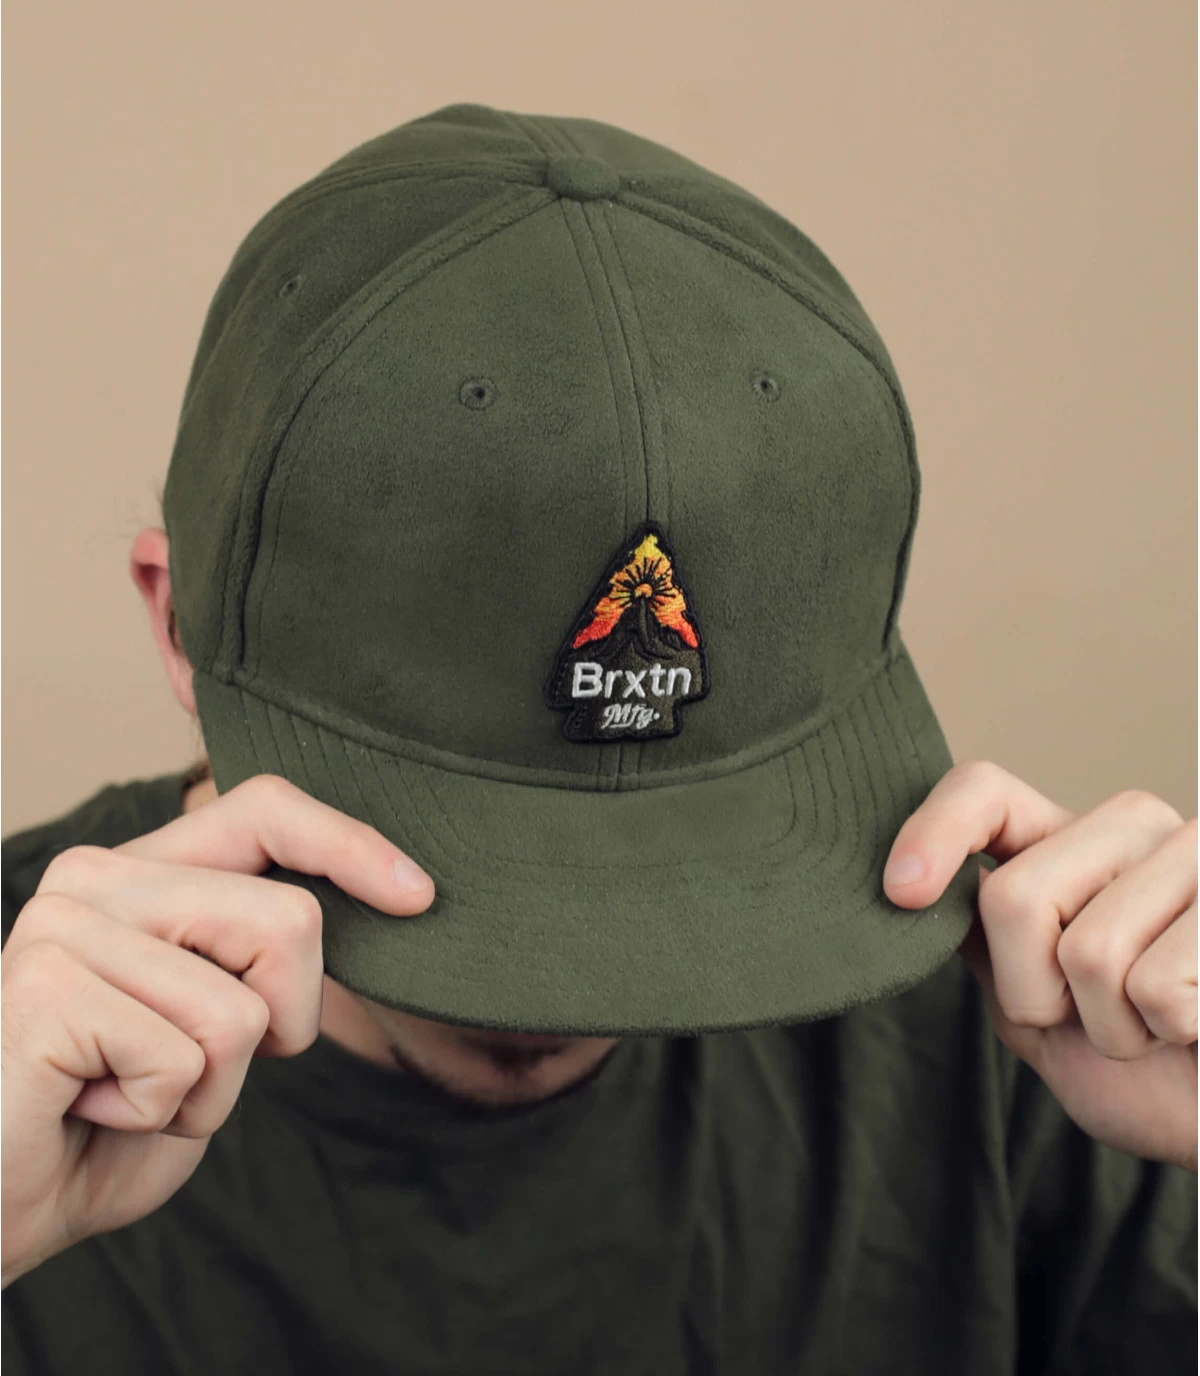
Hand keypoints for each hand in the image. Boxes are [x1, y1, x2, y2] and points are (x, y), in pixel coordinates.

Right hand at [1, 774, 433, 1286]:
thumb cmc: (107, 1121)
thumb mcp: (211, 1023)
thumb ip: (258, 957)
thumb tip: (381, 898)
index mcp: (139, 871)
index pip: (264, 810)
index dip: (350, 846)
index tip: (416, 896)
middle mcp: (96, 877)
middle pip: (288, 919)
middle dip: (281, 1022)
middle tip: (191, 1069)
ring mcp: (63, 924)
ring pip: (244, 1005)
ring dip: (211, 1087)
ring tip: (127, 1093)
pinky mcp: (47, 986)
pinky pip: (187, 1057)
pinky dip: (162, 1113)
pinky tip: (92, 1109)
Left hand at [884, 761, 1196, 1170]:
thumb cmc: (1144, 1074)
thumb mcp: (1035, 1009)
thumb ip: (984, 943)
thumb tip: (911, 887)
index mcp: (1071, 845)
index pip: (984, 792)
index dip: (932, 831)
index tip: (902, 893)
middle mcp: (1133, 829)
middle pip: (1015, 896)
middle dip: (1033, 991)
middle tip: (1092, 1019)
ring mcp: (1194, 854)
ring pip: (1088, 951)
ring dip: (1111, 1027)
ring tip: (1159, 1027)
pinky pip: (1157, 986)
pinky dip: (1170, 1031)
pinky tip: (1198, 1025)